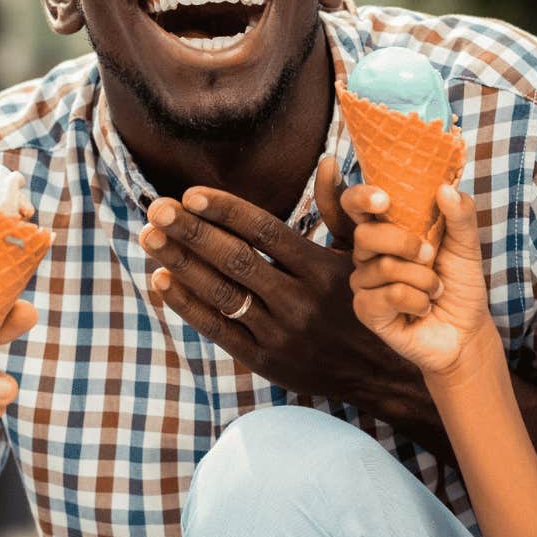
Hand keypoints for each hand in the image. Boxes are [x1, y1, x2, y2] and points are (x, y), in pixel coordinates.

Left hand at [137, 160, 416, 399]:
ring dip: (181, 263)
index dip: (225, 211)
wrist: (386, 375)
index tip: (190, 194)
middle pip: (234, 259)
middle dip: (191, 232)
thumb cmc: (373, 301)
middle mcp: (299, 301)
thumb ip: (340, 209)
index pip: (264, 232)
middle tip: (156, 209)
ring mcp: (281, 333)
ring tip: (150, 237)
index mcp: (322, 269)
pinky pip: (218, 330)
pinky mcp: (267, 361)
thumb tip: (324, 161)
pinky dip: (187, 305)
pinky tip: (163, 280)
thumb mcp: (366, 255)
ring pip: (221, 294)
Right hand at [347, 183, 493, 384]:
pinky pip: (388, 296)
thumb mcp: (467, 245)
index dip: (361, 197)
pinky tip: (425, 307)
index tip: (383, 199)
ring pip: (383, 267)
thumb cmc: (460, 283)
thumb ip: (460, 214)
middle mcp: (369, 254)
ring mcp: (364, 283)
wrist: (467, 330)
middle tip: (430, 255)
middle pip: (365, 234)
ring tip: (436, 289)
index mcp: (386, 229)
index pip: (355, 205)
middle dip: (404, 243)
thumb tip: (445, 187)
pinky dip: (417, 301)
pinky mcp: (366, 311)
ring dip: (423, 279)